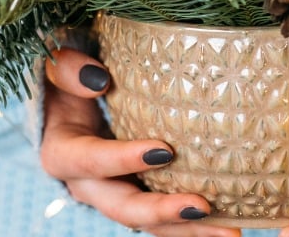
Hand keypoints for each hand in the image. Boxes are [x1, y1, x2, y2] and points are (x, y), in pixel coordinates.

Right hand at [40, 48, 241, 236]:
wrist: (65, 104)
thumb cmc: (66, 81)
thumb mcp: (57, 69)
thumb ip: (68, 70)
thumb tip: (99, 79)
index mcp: (63, 153)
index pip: (91, 160)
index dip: (123, 159)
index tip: (164, 151)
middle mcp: (87, 184)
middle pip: (124, 207)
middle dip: (163, 211)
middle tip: (202, 207)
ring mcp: (114, 194)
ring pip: (149, 222)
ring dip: (188, 230)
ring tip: (230, 230)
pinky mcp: (137, 194)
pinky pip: (163, 216)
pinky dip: (193, 223)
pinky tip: (231, 221)